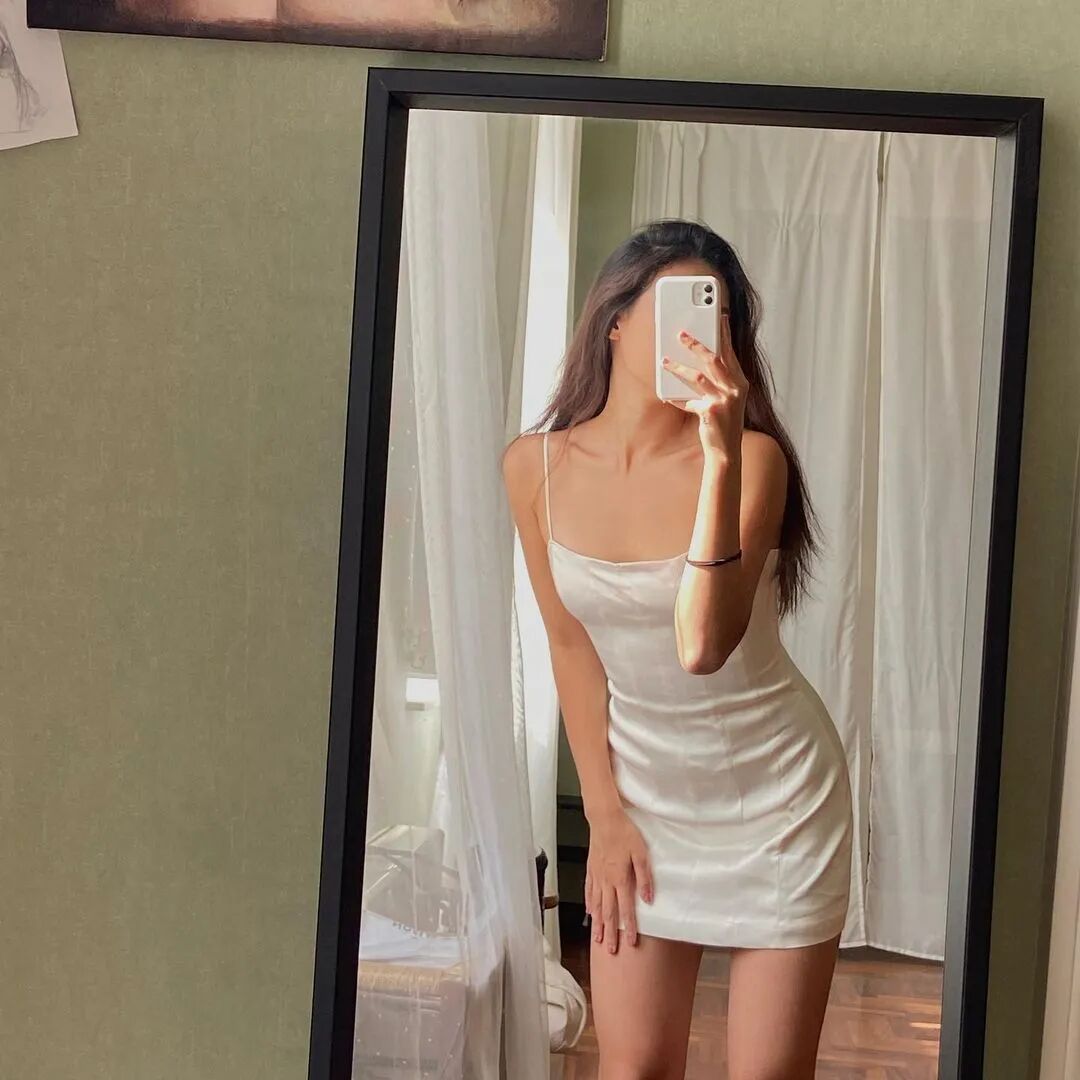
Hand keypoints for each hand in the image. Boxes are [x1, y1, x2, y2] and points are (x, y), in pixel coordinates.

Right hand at [585, 807, 653, 953]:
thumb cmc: (625, 833)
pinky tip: (590, 912)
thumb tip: (647, 899)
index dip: (628, 927)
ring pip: (597, 905)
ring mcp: (597, 876)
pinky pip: (589, 890)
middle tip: (610, 950)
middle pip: (609, 912)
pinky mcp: (591, 868)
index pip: (625, 909)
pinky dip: (590, 903)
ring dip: (598, 923)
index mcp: (620, 878)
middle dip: (610, 933)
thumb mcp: (641, 853)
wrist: (604, 819)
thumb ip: (644, 877)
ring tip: (598, 938)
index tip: (630, 943)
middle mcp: (606, 881)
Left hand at [661, 312, 747, 461]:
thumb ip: (718, 382)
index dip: (724, 335)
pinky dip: (676, 398)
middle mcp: (735, 389)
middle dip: (696, 344)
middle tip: (681, 334)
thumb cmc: (724, 424)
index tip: (718, 318)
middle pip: (713, 359)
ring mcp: (723, 401)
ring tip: (665, 361)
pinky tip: (667, 396)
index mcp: (740, 383)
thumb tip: (699, 362)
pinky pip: (688, 400)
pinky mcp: (710, 412)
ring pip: (697, 376)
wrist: (726, 451)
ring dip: (678, 367)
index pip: (731, 353)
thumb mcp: (727, 399)